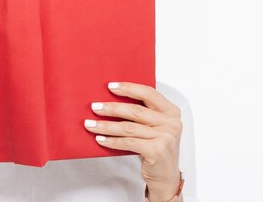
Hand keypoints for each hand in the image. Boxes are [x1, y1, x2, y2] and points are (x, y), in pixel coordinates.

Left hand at [84, 82, 182, 201]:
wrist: (166, 177)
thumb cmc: (155, 148)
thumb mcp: (154, 127)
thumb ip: (142, 114)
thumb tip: (112, 100)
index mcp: (171, 111)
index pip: (149, 93)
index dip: (129, 88)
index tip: (111, 86)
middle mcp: (171, 122)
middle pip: (136, 110)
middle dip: (112, 108)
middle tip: (95, 107)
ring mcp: (166, 137)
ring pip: (129, 127)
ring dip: (107, 125)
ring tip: (91, 124)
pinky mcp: (157, 151)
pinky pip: (128, 142)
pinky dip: (112, 141)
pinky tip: (100, 139)